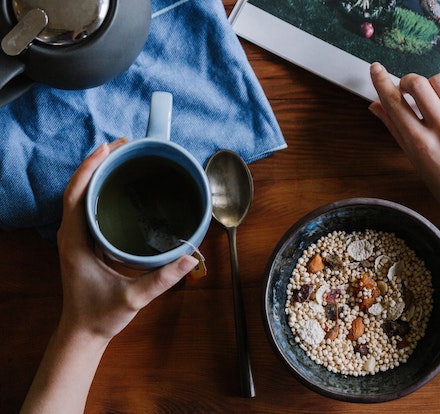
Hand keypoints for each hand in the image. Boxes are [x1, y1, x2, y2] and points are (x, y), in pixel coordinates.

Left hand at [56, 138, 198, 339]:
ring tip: (123, 157)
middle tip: (125, 145)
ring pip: (82, 195)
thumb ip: (162, 279)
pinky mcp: (85, 242)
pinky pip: (89, 207)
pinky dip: (101, 189)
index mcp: (76, 242)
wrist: (83, 332)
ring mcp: (77, 237)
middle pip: (78, 187)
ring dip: (99, 173)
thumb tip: (190, 258)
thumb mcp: (133, 298)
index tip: (109, 148)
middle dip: (98, 162)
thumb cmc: (101, 315)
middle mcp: (72, 234)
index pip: (76, 195)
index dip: (90, 168)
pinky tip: (120, 185)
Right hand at [369, 63, 439, 255]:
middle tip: (409, 90)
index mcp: (421, 145)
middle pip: (417, 83)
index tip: (376, 69)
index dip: (381, 81)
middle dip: (408, 82)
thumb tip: (376, 106)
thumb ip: (396, 130)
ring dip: (432, 86)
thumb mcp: (417, 163)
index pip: (394, 103)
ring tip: (435, 101)